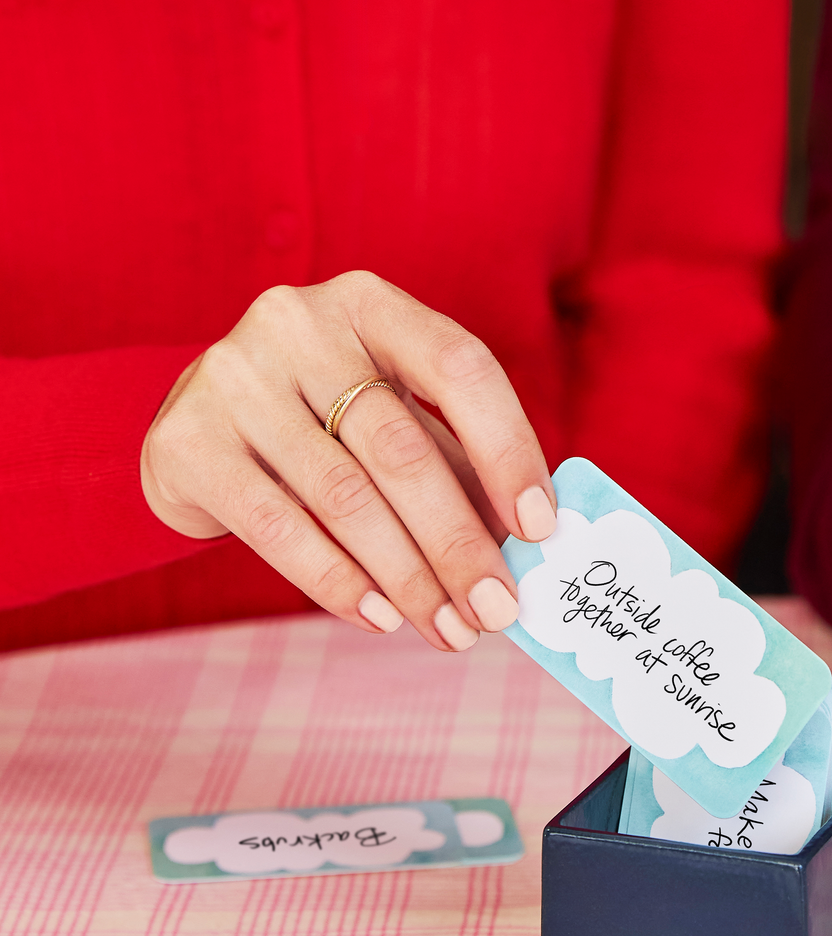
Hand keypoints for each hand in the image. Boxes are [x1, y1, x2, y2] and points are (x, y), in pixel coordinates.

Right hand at [141, 272, 556, 651]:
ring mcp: (233, 377)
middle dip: (459, 544)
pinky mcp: (187, 442)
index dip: (508, 449)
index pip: (460, 367)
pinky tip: (381, 618)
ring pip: (344, 496)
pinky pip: (277, 527)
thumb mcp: (394, 422)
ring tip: (449, 630)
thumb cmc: (325, 426)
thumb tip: (526, 550)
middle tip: (496, 611)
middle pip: (401, 448)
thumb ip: (458, 469)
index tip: (540, 528)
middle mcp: (298, 324)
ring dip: (408, 578)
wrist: (198, 431)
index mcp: (371, 304)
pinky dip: (338, 582)